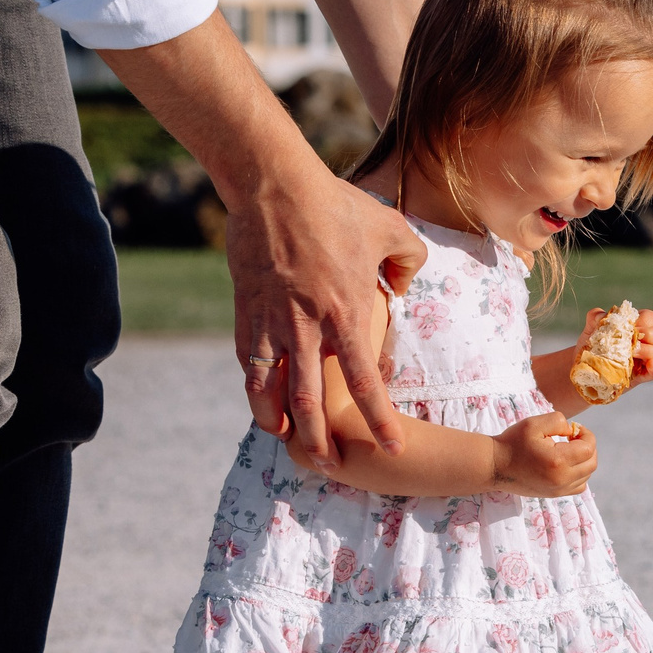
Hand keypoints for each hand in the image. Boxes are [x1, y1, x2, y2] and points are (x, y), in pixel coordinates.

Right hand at [232, 176, 425, 465]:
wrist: (273, 184)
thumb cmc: (336, 205)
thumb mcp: (393, 230)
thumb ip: (408, 262)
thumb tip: (400, 289)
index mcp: (347, 312)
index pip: (367, 380)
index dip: (379, 419)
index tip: (392, 446)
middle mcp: (307, 325)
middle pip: (311, 400)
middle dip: (321, 439)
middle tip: (332, 467)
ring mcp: (270, 320)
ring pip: (269, 388)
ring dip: (278, 421)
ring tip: (287, 444)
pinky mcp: (244, 310)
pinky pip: (248, 360)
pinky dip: (255, 386)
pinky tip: (262, 403)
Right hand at [491, 415, 596, 497]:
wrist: (495, 466)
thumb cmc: (513, 443)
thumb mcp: (534, 423)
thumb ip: (558, 421)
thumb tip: (573, 431)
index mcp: (558, 461)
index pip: (589, 448)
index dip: (586, 435)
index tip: (574, 429)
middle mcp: (561, 479)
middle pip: (591, 463)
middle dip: (587, 446)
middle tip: (573, 438)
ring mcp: (559, 490)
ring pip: (587, 475)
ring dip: (584, 460)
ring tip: (568, 450)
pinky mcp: (554, 494)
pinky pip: (579, 486)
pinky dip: (579, 474)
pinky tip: (566, 464)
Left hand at [581, 305, 652, 386]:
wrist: (585, 369)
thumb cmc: (591, 347)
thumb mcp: (591, 329)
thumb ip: (595, 317)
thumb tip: (602, 316)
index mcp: (634, 328)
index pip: (649, 318)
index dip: (644, 319)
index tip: (631, 324)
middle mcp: (642, 343)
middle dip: (646, 334)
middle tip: (631, 339)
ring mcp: (643, 360)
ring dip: (645, 351)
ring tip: (631, 353)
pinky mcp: (641, 375)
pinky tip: (649, 365)